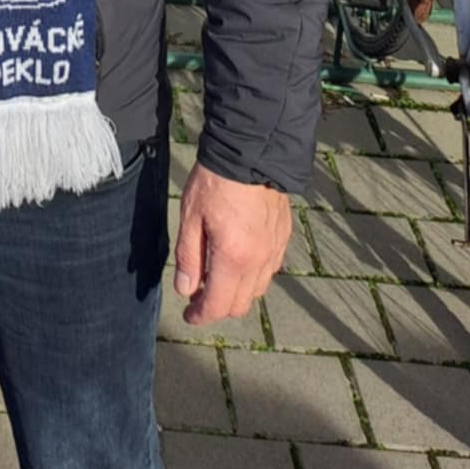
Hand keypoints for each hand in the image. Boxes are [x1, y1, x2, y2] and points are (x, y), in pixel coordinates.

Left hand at [173, 162, 289, 324]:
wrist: (251, 152)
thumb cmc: (215, 182)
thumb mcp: (191, 216)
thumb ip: (189, 257)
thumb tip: (186, 290)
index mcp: (233, 258)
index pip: (218, 305)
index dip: (201, 316)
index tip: (189, 315)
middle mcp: (259, 261)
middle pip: (239, 304)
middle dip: (217, 307)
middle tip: (198, 296)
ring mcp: (274, 251)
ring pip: (256, 290)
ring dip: (236, 292)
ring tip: (216, 277)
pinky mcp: (283, 238)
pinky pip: (269, 270)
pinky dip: (252, 275)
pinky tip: (238, 260)